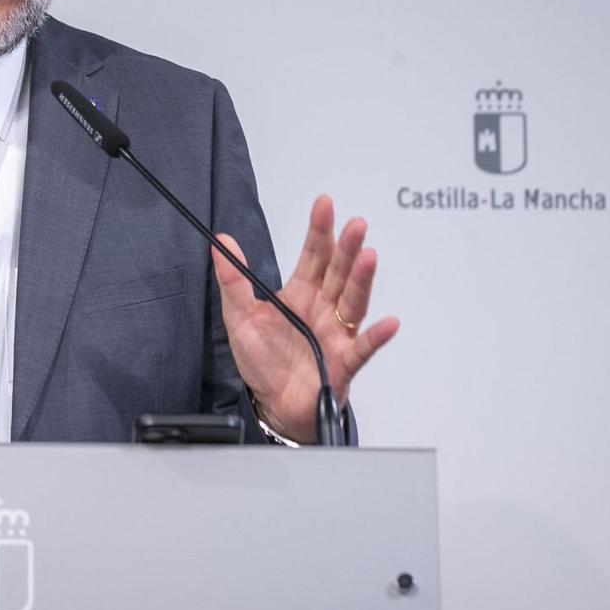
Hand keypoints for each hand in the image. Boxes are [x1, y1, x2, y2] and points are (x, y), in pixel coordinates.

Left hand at [213, 195, 399, 442]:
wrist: (273, 405)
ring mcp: (336, 333)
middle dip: (347, 247)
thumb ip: (233, 279)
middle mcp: (323, 307)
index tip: (325, 204)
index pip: (314, 254)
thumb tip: (221, 243)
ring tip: (369, 258)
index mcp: (301, 292)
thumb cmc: (263, 361)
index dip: (319, 229)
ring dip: (362, 279)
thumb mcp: (239, 317)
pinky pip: (363, 347)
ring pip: (353, 301)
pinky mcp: (344, 361)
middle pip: (339, 271)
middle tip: (355, 224)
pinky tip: (388, 322)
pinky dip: (377, 336)